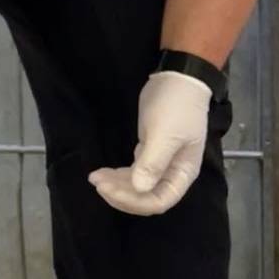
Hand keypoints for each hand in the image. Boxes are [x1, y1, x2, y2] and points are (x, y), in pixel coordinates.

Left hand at [89, 71, 210, 215]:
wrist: (179, 78)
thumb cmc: (176, 107)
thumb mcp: (165, 134)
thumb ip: (153, 163)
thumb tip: (139, 188)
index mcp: (183, 174)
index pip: (160, 201)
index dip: (134, 201)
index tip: (109, 188)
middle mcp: (173, 174)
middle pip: (146, 198)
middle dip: (122, 195)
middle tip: (98, 182)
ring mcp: (161, 164)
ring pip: (137, 187)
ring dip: (117, 186)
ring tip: (95, 177)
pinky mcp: (149, 153)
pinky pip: (133, 173)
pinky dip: (118, 176)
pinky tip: (103, 172)